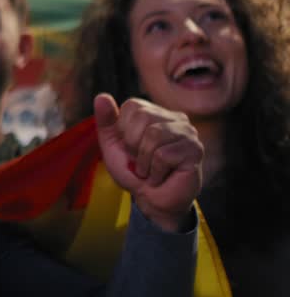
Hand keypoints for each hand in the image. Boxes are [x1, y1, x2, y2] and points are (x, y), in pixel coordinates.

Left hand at [94, 94, 202, 231]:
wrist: (152, 200)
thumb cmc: (133, 171)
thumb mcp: (112, 145)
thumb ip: (106, 121)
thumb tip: (101, 96)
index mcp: (154, 113)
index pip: (132, 105)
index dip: (123, 130)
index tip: (129, 148)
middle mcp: (174, 118)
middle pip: (143, 116)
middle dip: (132, 145)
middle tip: (139, 161)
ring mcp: (188, 132)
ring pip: (154, 135)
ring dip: (144, 161)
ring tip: (149, 170)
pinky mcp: (195, 150)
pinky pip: (163, 155)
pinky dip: (155, 172)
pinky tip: (161, 176)